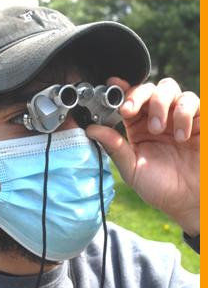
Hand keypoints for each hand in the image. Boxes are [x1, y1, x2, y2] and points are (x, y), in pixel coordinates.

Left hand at [86, 77, 199, 235]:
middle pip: (147, 88)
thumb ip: (114, 147)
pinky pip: (191, 101)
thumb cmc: (160, 187)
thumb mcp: (132, 168)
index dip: (120, 91)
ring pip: (168, 88)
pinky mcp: (198, 120)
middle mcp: (157, 118)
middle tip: (129, 112)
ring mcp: (177, 118)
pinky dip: (183, 113)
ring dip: (159, 104)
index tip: (112, 86)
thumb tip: (91, 129)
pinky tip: (182, 136)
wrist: (190, 201)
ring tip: (157, 129)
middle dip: (136, 96)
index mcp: (137, 128)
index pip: (128, 101)